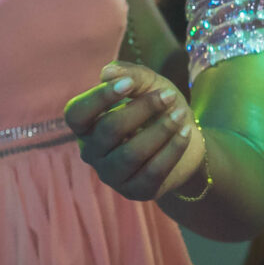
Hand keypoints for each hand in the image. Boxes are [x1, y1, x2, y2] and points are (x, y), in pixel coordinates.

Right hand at [65, 63, 200, 200]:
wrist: (186, 139)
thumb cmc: (158, 108)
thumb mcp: (149, 84)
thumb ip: (131, 75)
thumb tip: (106, 73)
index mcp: (86, 126)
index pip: (77, 114)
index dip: (99, 97)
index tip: (129, 83)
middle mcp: (92, 152)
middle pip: (109, 130)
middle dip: (142, 109)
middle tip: (169, 96)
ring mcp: (111, 175)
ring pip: (131, 153)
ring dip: (160, 130)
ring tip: (181, 114)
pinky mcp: (135, 191)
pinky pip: (152, 171)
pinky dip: (172, 149)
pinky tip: (186, 132)